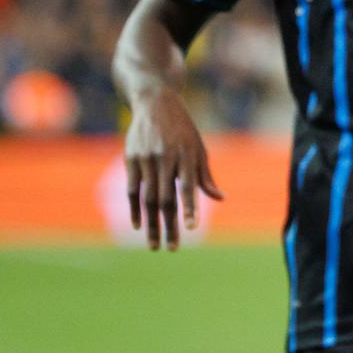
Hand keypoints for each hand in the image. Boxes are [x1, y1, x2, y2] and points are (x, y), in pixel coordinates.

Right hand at [123, 90, 223, 250]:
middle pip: (167, 199)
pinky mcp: (131, 159)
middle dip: (170, 226)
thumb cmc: (183, 130)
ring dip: (151, 224)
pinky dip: (135, 209)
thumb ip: (205, 176)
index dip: (190, 208)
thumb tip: (221, 198)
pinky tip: (139, 225)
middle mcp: (165, 158)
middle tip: (173, 248)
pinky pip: (132, 190)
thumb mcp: (199, 148)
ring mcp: (146, 159)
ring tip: (154, 245)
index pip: (188, 188)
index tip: (192, 228)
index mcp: (186, 156)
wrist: (155, 103)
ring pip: (148, 198)